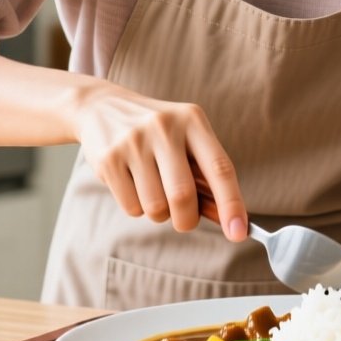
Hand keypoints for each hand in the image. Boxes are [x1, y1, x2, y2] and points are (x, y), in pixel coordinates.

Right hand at [72, 82, 247, 237]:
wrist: (101, 107)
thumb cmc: (157, 134)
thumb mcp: (187, 141)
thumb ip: (207, 178)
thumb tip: (228, 221)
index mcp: (193, 121)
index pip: (220, 169)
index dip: (232, 204)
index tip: (239, 233)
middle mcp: (164, 127)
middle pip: (183, 196)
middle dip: (187, 220)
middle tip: (184, 219)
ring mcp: (133, 142)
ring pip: (155, 207)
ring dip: (159, 214)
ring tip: (153, 191)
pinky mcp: (108, 158)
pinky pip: (131, 207)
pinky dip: (137, 207)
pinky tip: (132, 184)